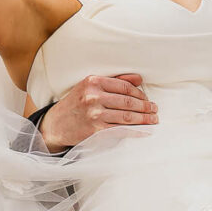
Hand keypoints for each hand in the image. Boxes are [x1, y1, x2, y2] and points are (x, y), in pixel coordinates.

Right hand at [39, 73, 157, 149]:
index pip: (125, 86)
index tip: (147, 99)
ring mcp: (94, 114)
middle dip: (145, 107)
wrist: (57, 125)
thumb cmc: (76, 104)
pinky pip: (121, 130)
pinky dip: (136, 131)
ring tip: (153, 119)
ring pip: (127, 116)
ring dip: (144, 119)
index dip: (140, 93)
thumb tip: (139, 79)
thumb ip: (114, 81)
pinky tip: (145, 130)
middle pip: (128, 102)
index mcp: (93, 82)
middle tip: (155, 109)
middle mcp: (93, 97)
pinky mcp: (95, 130)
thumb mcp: (90, 87)